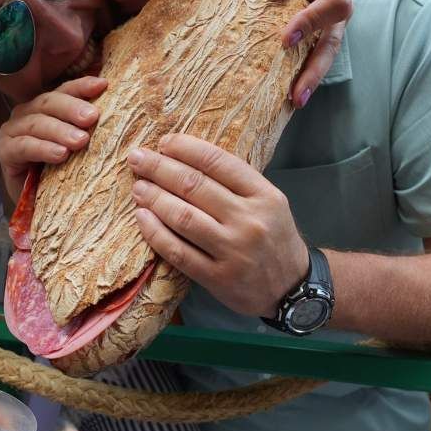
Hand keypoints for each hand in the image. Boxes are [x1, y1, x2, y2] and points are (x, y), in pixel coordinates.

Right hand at [0, 76, 106, 200]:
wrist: (42, 204)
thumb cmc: (63, 172)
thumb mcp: (79, 147)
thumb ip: (90, 128)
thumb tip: (121, 113)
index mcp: (47, 106)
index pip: (65, 90)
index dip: (82, 86)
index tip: (103, 85)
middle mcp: (27, 113)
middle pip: (49, 102)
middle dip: (72, 108)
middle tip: (92, 117)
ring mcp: (13, 131)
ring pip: (37, 123)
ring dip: (60, 130)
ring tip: (80, 141)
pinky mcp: (5, 152)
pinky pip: (24, 147)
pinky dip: (43, 149)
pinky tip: (60, 155)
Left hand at [127, 133, 307, 316]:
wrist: (292, 288)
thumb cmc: (274, 238)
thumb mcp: (269, 202)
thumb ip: (236, 183)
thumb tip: (186, 158)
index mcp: (263, 195)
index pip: (218, 162)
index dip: (185, 148)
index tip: (164, 142)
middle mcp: (249, 220)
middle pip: (194, 186)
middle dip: (159, 168)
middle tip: (137, 158)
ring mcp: (233, 251)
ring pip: (183, 217)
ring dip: (154, 198)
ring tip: (138, 188)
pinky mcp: (218, 278)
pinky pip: (178, 252)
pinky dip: (155, 233)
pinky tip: (142, 218)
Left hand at [254, 0, 352, 106]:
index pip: (334, 4)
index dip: (313, 22)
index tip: (285, 39)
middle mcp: (338, 5)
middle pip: (333, 41)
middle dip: (316, 68)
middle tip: (297, 95)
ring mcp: (331, 25)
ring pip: (326, 55)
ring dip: (311, 79)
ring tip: (295, 102)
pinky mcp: (318, 37)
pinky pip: (313, 58)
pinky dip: (302, 76)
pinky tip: (288, 96)